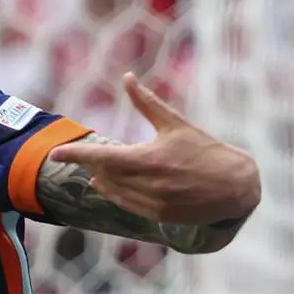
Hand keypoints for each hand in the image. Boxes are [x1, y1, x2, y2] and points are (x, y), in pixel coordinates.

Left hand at [48, 74, 260, 224]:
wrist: (237, 186)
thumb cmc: (206, 150)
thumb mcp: (176, 124)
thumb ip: (147, 103)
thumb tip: (127, 78)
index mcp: (149, 158)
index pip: (102, 158)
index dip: (76, 155)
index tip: (55, 153)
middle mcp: (148, 183)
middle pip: (105, 175)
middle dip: (93, 165)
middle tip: (87, 157)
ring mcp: (153, 203)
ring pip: (114, 192)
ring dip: (102, 181)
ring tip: (96, 173)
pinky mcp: (160, 216)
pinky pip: (127, 206)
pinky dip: (115, 195)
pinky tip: (108, 187)